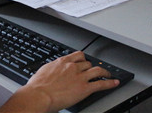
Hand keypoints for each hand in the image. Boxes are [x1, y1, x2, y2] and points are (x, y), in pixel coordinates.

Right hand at [0, 51, 119, 112]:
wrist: (39, 95)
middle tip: (95, 70)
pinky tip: (115, 83)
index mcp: (62, 62)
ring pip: (97, 71)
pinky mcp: (85, 88)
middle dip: (92, 67)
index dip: (83, 58)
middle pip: (88, 63)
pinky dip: (110, 83)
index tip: (85, 60)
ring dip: (104, 73)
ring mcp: (80, 77)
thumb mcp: (43, 72)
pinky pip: (101, 84)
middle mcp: (72, 67)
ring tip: (108, 75)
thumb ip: (50, 71)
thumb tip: (49, 73)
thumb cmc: (37, 87)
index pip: (77, 55)